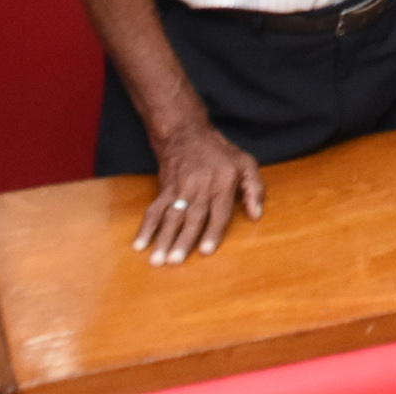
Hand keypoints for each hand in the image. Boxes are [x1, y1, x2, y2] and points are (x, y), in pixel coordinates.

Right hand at [134, 118, 264, 265]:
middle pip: (191, 218)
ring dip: (163, 239)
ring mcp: (180, 190)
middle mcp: (200, 188)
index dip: (212, 232)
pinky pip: (154, 211)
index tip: (205, 251)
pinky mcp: (165, 191)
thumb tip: (256, 215)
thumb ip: (255, 189)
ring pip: (171, 217)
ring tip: (157, 260)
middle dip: (182, 241)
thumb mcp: (246, 163)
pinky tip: (139, 245)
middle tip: (175, 261)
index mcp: (223, 184)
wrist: (186, 133)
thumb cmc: (220, 152)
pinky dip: (145, 228)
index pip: (218, 212)